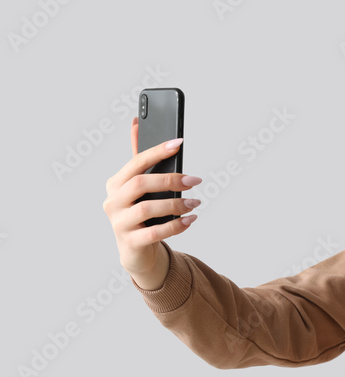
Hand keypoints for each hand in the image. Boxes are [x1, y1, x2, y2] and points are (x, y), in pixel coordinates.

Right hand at [103, 117, 201, 289]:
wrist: (136, 251)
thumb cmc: (140, 214)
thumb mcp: (138, 187)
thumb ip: (138, 158)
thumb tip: (136, 122)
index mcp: (116, 184)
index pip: (135, 162)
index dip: (156, 151)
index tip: (179, 143)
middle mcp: (113, 201)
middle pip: (140, 184)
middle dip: (170, 179)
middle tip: (195, 180)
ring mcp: (119, 223)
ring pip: (147, 209)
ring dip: (175, 204)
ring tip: (195, 203)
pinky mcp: (130, 242)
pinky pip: (155, 232)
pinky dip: (175, 225)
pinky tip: (191, 220)